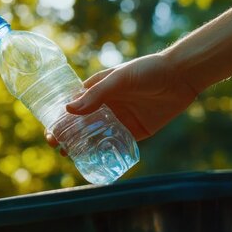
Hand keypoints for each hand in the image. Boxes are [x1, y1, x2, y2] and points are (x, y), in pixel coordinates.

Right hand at [45, 52, 199, 150]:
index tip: (49, 131)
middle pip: (81, 123)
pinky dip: (103, 152)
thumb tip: (69, 109)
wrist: (181, 77)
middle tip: (55, 146)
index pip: (73, 105)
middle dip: (66, 135)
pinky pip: (115, 144)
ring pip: (95, 136)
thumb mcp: (119, 79)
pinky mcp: (135, 131)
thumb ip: (96, 95)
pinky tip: (93, 161)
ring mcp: (120, 119)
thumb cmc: (147, 71)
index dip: (60, 118)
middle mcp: (106, 106)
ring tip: (68, 156)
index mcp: (98, 89)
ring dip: (81, 146)